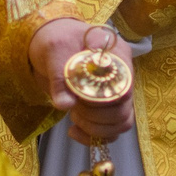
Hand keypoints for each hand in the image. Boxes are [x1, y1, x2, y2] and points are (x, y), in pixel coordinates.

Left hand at [33, 19, 138, 144]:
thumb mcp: (54, 50)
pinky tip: (73, 131)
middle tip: (74, 109)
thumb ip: (59, 75)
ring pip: (121, 122)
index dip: (102, 101)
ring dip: (95, 128)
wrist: (51, 44)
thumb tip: (65, 104)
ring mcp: (116, 92)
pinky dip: (93, 136)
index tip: (78, 99)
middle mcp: (122, 75)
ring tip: (74, 117)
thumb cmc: (56, 39)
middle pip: (124, 109)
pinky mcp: (106, 106)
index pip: (123, 87)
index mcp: (117, 55)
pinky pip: (110, 130)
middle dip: (96, 117)